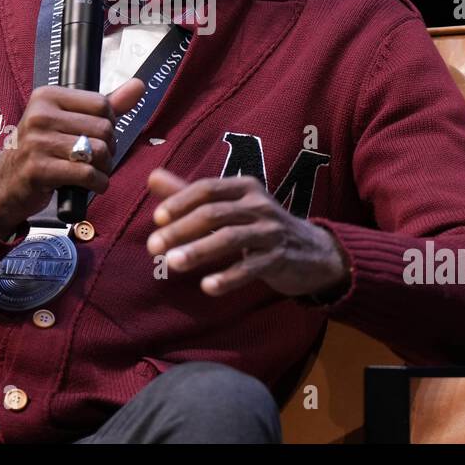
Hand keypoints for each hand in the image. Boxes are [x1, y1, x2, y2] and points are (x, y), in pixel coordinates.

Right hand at [0, 78, 145, 236]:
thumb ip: (105, 104)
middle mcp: (40, 115)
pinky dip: (98, 183)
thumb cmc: (41, 149)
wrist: (5, 182)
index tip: (98, 136)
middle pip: (103, 129)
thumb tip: (139, 85)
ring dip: (104, 168)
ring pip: (98, 152)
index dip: (109, 123)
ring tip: (94, 171)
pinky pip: (86, 174)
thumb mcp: (68, 120)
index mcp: (47, 96)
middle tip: (97, 158)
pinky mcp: (39, 169)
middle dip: (109, 149)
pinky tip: (93, 184)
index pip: (101, 104)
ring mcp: (37, 142)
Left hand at [144, 168, 349, 297]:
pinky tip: (207, 287)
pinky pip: (251, 267)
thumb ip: (190, 194)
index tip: (156, 219)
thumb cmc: (259, 225)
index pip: (207, 189)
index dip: (180, 202)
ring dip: (199, 251)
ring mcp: (271, 231)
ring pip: (231, 239)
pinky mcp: (279, 258)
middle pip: (214, 214)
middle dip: (181, 230)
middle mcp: (258, 205)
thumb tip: (152, 177)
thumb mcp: (229, 206)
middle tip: (153, 247)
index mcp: (244, 187)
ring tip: (172, 264)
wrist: (312, 251)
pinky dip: (228, 277)